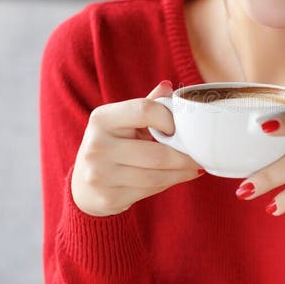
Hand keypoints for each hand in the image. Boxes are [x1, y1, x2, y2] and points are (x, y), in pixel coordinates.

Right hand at [71, 81, 202, 216]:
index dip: (168, 118)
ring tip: (194, 167)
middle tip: (200, 155)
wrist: (84, 187)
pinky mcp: (108, 197)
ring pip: (157, 175)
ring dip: (181, 172)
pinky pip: (150, 190)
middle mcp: (97, 146)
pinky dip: (168, 183)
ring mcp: (100, 174)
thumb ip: (146, 105)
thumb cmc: (111, 146)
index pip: (144, 110)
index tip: (179, 128)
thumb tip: (168, 87)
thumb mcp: (123, 122)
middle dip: (184, 156)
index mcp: (102, 119)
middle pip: (157, 152)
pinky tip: (176, 177)